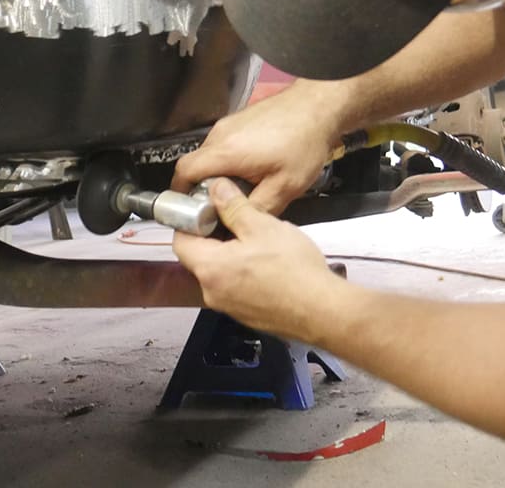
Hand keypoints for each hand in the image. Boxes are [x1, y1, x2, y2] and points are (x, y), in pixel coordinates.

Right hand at [171, 85, 341, 214]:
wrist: (319, 107)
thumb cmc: (305, 142)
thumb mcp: (285, 187)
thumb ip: (257, 209)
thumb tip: (239, 222)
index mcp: (227, 152)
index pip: (184, 171)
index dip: (180, 193)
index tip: (189, 209)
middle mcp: (222, 134)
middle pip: (195, 164)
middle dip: (201, 188)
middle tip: (219, 206)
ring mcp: (229, 124)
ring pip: (210, 155)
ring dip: (218, 174)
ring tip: (241, 189)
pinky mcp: (239, 121)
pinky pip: (223, 145)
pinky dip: (229, 161)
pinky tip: (252, 170)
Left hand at [173, 179, 343, 343]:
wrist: (324, 311)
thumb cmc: (295, 272)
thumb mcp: (262, 226)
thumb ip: (233, 206)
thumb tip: (217, 190)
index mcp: (210, 269)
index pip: (180, 241)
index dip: (190, 221)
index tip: (206, 210)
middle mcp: (213, 292)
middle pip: (199, 258)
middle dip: (214, 236)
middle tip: (235, 220)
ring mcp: (230, 307)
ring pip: (220, 272)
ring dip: (232, 254)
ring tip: (258, 240)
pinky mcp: (248, 314)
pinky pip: (236, 288)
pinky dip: (245, 273)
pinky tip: (269, 263)